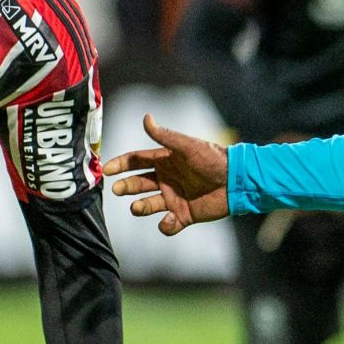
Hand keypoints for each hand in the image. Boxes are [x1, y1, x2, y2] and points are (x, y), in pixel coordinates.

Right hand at [103, 115, 231, 235]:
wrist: (236, 182)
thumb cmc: (214, 159)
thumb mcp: (188, 146)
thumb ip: (165, 136)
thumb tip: (146, 118)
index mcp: (165, 161)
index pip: (136, 161)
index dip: (120, 165)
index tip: (106, 170)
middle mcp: (166, 180)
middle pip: (138, 183)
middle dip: (126, 186)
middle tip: (117, 189)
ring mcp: (174, 198)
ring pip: (148, 205)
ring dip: (140, 207)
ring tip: (137, 207)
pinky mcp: (184, 215)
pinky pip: (168, 224)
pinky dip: (165, 225)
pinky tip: (168, 220)